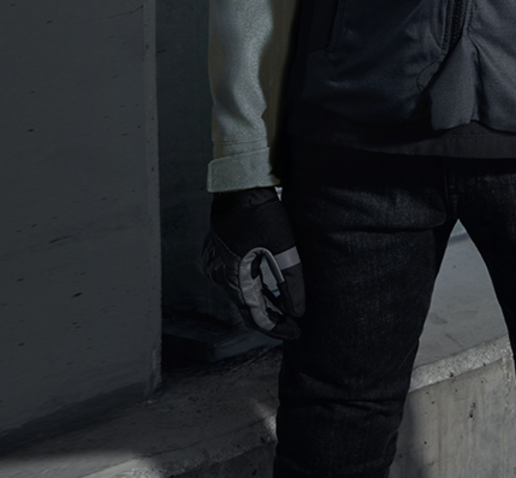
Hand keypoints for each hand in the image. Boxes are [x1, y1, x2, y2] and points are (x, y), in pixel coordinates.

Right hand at [202, 186, 305, 338]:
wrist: (241, 183)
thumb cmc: (262, 213)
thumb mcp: (283, 247)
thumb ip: (291, 282)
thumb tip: (298, 311)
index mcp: (233, 278)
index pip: (256, 317)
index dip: (277, 328)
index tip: (296, 332)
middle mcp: (219, 275)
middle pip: (248, 307)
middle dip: (272, 316)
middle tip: (294, 322)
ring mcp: (216, 263)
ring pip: (242, 293)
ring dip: (263, 301)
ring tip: (285, 307)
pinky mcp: (220, 252)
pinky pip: (237, 278)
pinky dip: (254, 286)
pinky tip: (270, 287)